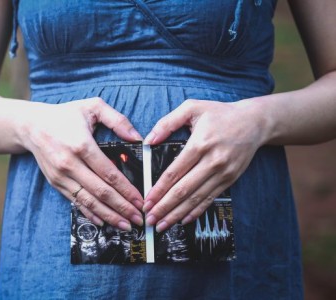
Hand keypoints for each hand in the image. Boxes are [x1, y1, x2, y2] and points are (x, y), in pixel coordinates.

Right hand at [20, 97, 144, 229]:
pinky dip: (90, 213)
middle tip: (139, 219)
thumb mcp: (92, 106)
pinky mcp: (56, 183)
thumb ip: (118, 120)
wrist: (31, 125)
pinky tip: (104, 221)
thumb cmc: (64, 115)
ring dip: (109, 215)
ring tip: (125, 225)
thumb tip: (137, 138)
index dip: (127, 190)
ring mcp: (61, 176)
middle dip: (122, 208)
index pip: (109, 174)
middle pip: (101, 192)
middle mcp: (70, 164)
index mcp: (82, 145)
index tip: (140, 201)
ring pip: (88, 201)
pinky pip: (75, 201)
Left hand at [142, 99, 266, 231]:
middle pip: (184, 190)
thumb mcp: (192, 108)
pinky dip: (196, 211)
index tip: (147, 201)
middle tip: (150, 219)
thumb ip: (167, 122)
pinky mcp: (230, 179)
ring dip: (177, 213)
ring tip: (162, 225)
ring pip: (196, 198)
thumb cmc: (220, 114)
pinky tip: (184, 220)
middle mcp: (212, 161)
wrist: (255, 122)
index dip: (159, 189)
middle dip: (164, 207)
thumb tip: (149, 140)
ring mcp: (223, 173)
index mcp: (200, 144)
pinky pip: (210, 198)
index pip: (174, 172)